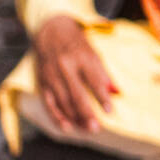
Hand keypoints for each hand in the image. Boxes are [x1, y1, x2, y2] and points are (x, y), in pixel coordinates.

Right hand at [34, 14, 117, 132]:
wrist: (50, 30)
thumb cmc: (76, 43)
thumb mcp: (93, 52)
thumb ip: (103, 73)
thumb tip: (116, 92)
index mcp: (81, 57)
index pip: (93, 80)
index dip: (101, 96)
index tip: (110, 111)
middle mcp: (65, 67)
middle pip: (76, 94)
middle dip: (87, 112)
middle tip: (96, 128)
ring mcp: (52, 76)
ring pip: (63, 101)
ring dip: (74, 118)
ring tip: (86, 129)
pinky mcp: (43, 83)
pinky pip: (49, 103)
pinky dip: (57, 116)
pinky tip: (66, 127)